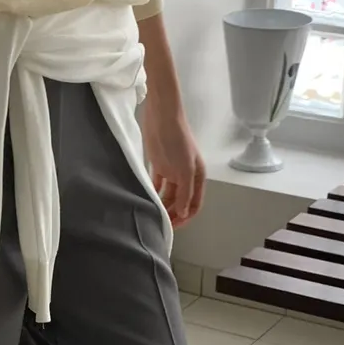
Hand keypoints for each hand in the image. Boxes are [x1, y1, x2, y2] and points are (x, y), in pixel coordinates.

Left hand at [142, 104, 205, 228]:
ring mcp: (172, 171)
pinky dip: (153, 194)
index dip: (184, 217)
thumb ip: (185, 193)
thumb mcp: (185, 169)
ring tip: (152, 216)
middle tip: (159, 225)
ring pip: (168, 195)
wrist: (162, 116)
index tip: (172, 228)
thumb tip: (183, 213)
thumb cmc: (177, 141)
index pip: (193, 204)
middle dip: (172, 214)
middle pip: (180, 202)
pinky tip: (146, 201)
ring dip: (162, 206)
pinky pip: (157, 185)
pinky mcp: (159, 165)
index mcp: (197, 177)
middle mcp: (186, 176)